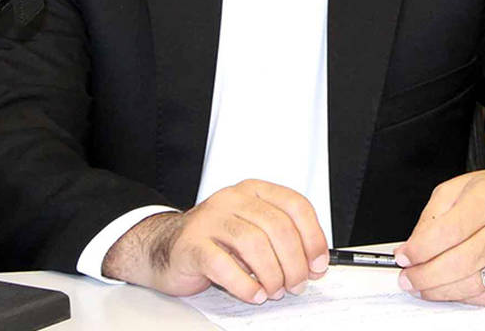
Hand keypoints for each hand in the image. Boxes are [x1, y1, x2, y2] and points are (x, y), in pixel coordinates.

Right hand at [101, 179, 328, 303]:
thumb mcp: (252, 232)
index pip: (294, 205)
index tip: (319, 264)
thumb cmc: (216, 242)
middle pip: (276, 227)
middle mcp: (232, 199)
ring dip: (272, 274)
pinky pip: (223, 265)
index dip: (312, 237)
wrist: (166, 247)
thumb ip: (281, 241)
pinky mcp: (192, 244)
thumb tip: (314, 265)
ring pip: (253, 244)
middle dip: (294, 262)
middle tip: (297, 285)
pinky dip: (244, 285)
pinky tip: (253, 294)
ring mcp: (210, 220)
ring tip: (274, 291)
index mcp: (253, 191)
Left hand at [392, 170, 484, 305]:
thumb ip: (432, 216)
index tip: (404, 256)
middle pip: (461, 262)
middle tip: (407, 278)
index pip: (449, 231)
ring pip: (474, 283)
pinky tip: (449, 290)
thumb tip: (413, 247)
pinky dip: (464, 297)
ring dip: (440, 291)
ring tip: (421, 287)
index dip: (421, 249)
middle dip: (426, 275)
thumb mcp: (458, 188)